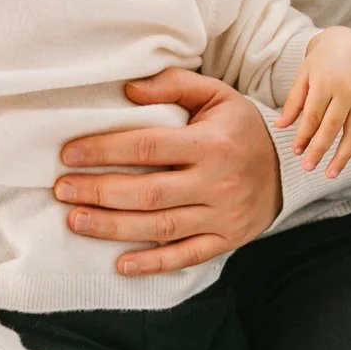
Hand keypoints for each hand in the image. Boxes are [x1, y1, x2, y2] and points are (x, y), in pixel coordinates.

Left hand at [54, 68, 281, 276]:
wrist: (288, 168)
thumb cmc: (240, 129)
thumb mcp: (217, 95)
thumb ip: (175, 85)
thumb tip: (128, 90)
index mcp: (213, 143)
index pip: (149, 146)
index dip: (104, 150)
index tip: (69, 155)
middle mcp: (219, 181)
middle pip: (147, 192)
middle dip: (98, 192)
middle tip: (62, 190)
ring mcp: (224, 215)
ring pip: (160, 226)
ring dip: (112, 226)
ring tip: (75, 220)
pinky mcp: (227, 239)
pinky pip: (186, 256)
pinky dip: (153, 263)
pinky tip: (120, 263)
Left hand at [276, 27, 350, 176]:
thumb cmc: (321, 60)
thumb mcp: (304, 75)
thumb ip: (294, 101)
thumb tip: (281, 126)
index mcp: (326, 83)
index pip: (313, 116)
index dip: (303, 136)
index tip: (295, 151)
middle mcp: (347, 91)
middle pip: (332, 127)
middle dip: (319, 150)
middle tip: (307, 168)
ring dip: (343, 155)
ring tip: (330, 174)